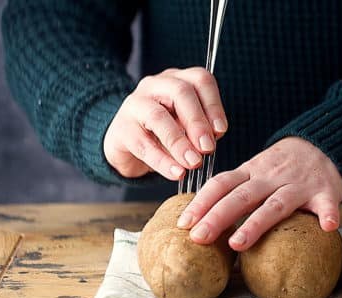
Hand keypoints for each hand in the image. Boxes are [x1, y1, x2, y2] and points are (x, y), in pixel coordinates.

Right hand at [103, 67, 227, 178]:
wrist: (129, 147)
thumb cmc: (166, 134)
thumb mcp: (188, 128)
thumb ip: (202, 130)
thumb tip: (211, 141)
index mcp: (179, 81)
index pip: (200, 80)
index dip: (213, 105)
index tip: (221, 131)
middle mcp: (156, 86)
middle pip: (180, 92)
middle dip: (197, 122)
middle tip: (208, 148)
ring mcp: (135, 104)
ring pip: (158, 116)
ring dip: (179, 142)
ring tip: (193, 162)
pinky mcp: (121, 128)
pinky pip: (142, 143)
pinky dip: (162, 160)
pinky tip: (176, 172)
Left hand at [177, 137, 341, 250]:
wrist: (323, 142)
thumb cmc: (283, 166)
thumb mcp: (255, 170)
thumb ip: (234, 189)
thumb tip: (199, 218)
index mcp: (251, 172)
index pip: (221, 184)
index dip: (201, 202)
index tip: (183, 223)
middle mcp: (271, 177)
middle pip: (241, 197)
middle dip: (217, 217)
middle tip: (198, 238)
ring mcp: (298, 185)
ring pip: (276, 204)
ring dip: (257, 223)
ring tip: (239, 243)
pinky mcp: (326, 192)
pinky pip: (327, 204)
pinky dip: (328, 214)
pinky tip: (328, 227)